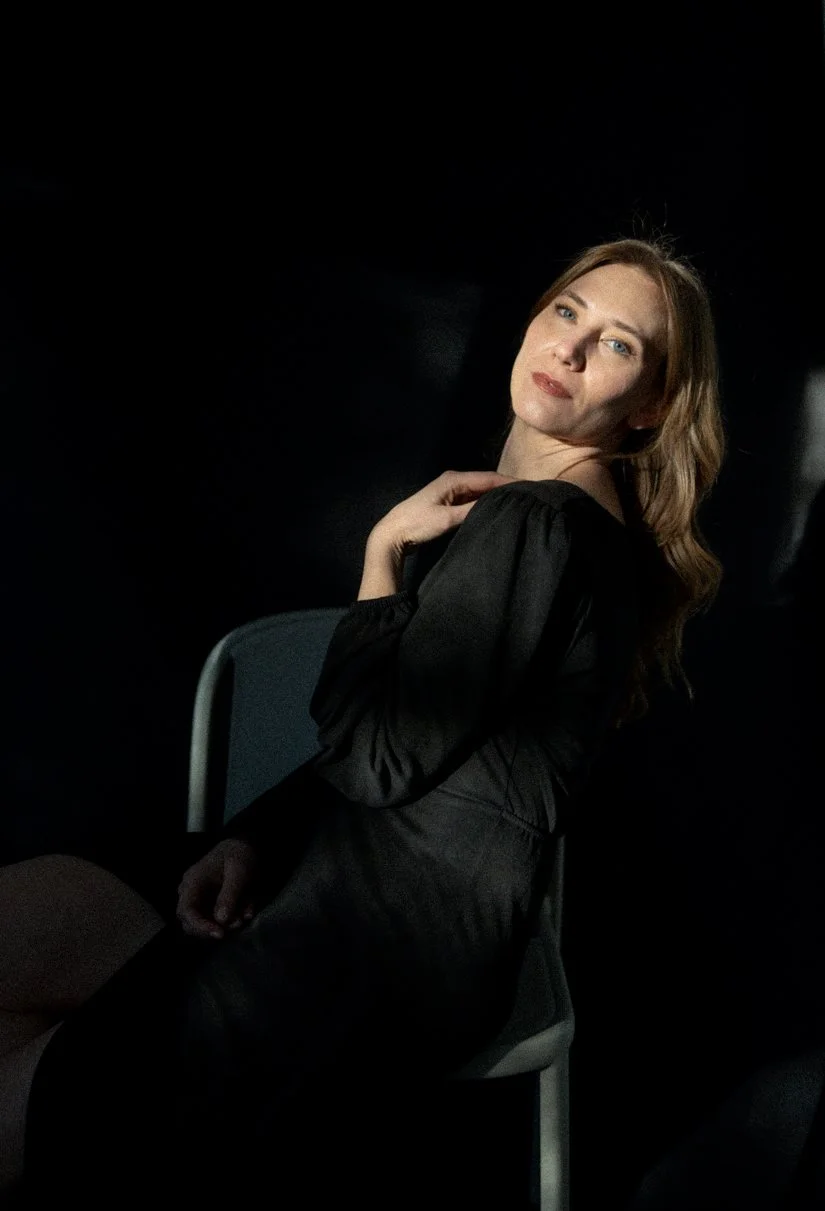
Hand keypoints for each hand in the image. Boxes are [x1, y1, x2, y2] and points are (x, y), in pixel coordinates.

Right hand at [176, 838, 258, 939]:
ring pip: (204, 923)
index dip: (200, 926)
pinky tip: (247, 910)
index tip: (219, 934)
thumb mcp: (239, 872)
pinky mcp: (209, 904)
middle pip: (190, 922)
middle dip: (213, 928)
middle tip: (237, 924)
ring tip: (245, 915)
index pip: (186, 910)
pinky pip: (216, 920)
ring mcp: (200, 899)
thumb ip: (230, 894)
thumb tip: (221, 920)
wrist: (243, 846)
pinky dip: (232, 919)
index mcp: (193, 881)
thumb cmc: (239, 854)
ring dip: (225, 925)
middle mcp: (191, 892)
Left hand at [372, 470, 517, 552]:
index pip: (489, 478)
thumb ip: (472, 510)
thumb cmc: (418, 524)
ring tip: (518, 503)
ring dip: (496, 497)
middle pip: (487, 483)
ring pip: (480, 492)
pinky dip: (485, 503)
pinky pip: (473, 500)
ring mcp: (451, 492)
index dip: (510, 482)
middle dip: (507, 488)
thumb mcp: (447, 519)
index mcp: (454, 480)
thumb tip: (498, 504)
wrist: (393, 534)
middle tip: (529, 495)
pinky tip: (497, 510)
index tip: (531, 487)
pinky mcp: (449, 503)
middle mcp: (454, 481)